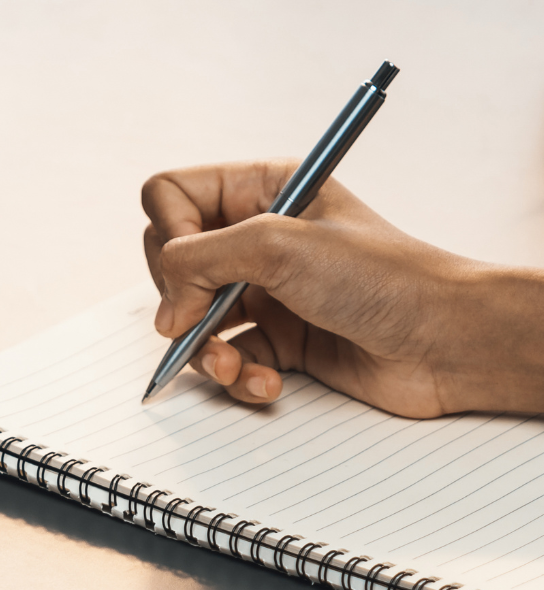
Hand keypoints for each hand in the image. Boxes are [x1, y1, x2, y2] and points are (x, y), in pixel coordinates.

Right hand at [142, 160, 543, 416]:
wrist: (444, 342)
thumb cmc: (385, 278)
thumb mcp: (279, 244)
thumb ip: (199, 260)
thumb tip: (164, 306)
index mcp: (262, 188)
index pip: (173, 195)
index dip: (169, 233)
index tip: (187, 268)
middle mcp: (258, 237)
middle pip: (171, 263)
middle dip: (180, 302)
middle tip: (200, 319)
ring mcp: (265, 290)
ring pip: (190, 320)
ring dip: (205, 350)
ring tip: (232, 366)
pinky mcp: (276, 339)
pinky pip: (226, 359)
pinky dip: (237, 376)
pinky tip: (265, 381)